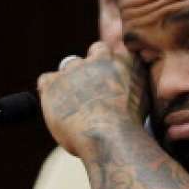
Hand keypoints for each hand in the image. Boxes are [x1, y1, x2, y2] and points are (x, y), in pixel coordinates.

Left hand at [37, 41, 150, 156]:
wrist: (111, 136)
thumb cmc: (129, 128)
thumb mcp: (142, 102)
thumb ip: (131, 88)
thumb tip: (121, 93)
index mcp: (126, 61)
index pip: (121, 53)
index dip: (113, 64)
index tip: (112, 80)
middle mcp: (100, 59)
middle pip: (96, 53)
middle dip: (94, 69)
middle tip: (94, 93)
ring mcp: (75, 69)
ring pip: (70, 66)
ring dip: (72, 80)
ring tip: (77, 106)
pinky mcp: (53, 82)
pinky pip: (46, 80)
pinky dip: (50, 91)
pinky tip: (59, 108)